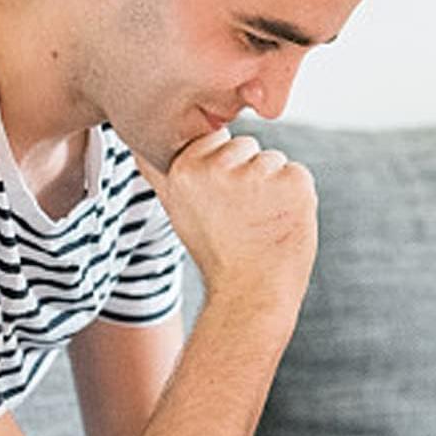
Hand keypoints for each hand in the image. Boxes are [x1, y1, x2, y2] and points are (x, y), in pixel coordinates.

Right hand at [138, 129, 316, 320]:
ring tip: (261, 223)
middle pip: (247, 147)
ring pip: (273, 161)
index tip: (221, 204)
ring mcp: (258, 173)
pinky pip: (298, 175)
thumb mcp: (176, 209)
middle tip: (243, 218)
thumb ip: (158, 172)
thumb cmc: (216, 252)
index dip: (225, 174)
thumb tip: (137, 145)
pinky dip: (297, 197)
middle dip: (250, 178)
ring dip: (274, 188)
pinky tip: (282, 223)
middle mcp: (218, 166)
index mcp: (185, 168)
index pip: (218, 140)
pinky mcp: (292, 183)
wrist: (249, 294)